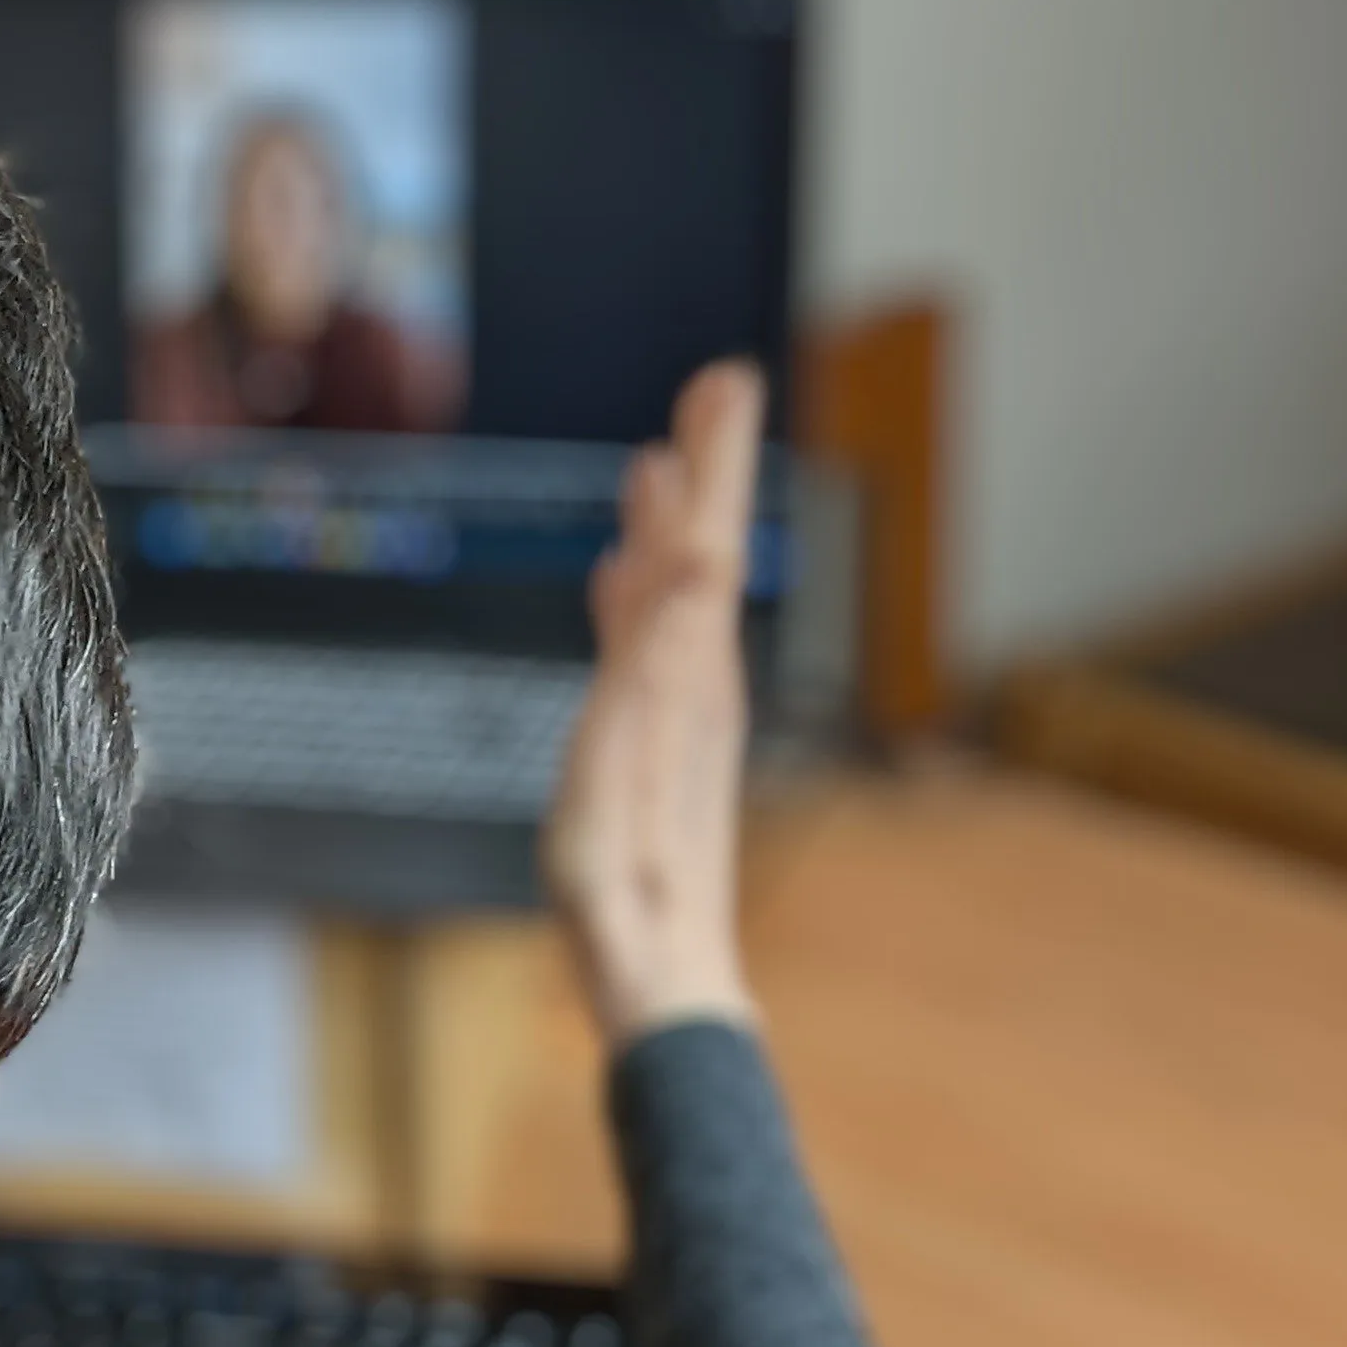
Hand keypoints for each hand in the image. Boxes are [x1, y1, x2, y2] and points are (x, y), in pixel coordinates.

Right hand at [541, 360, 765, 1046]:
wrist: (654, 967)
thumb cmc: (628, 875)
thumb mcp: (630, 756)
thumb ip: (656, 650)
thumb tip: (697, 551)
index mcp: (692, 669)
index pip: (707, 539)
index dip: (715, 461)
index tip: (728, 379)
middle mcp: (694, 679)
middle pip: (698, 553)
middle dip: (703, 471)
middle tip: (714, 387)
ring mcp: (674, 716)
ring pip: (673, 597)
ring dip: (667, 530)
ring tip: (653, 470)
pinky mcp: (649, 750)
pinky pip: (646, 649)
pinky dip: (637, 602)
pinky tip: (619, 590)